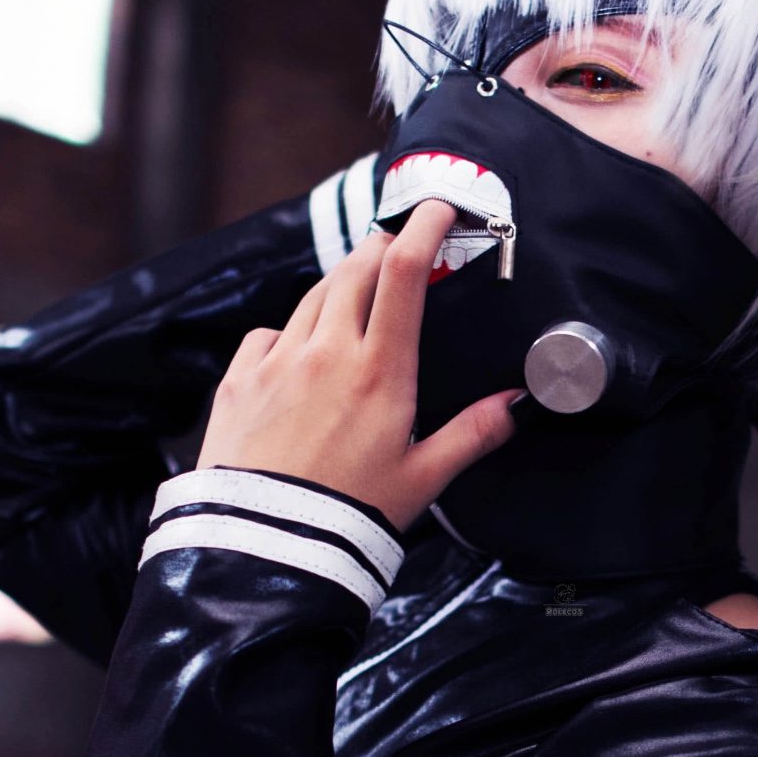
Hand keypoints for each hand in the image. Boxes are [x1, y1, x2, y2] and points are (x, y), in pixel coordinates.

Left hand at [197, 198, 519, 531]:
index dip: (423, 226)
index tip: (438, 207)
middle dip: (383, 247)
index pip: (404, 271)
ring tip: (358, 298)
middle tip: (401, 250)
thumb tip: (517, 403)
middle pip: (356, 267)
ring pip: (314, 295)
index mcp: (381, 370)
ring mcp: (278, 361)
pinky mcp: (240, 379)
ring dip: (341, 284)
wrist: (266, 548)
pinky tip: (301, 353)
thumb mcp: (423, 479)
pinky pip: (269, 332)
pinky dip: (291, 330)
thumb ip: (472, 433)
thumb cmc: (349, 517)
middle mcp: (327, 351)